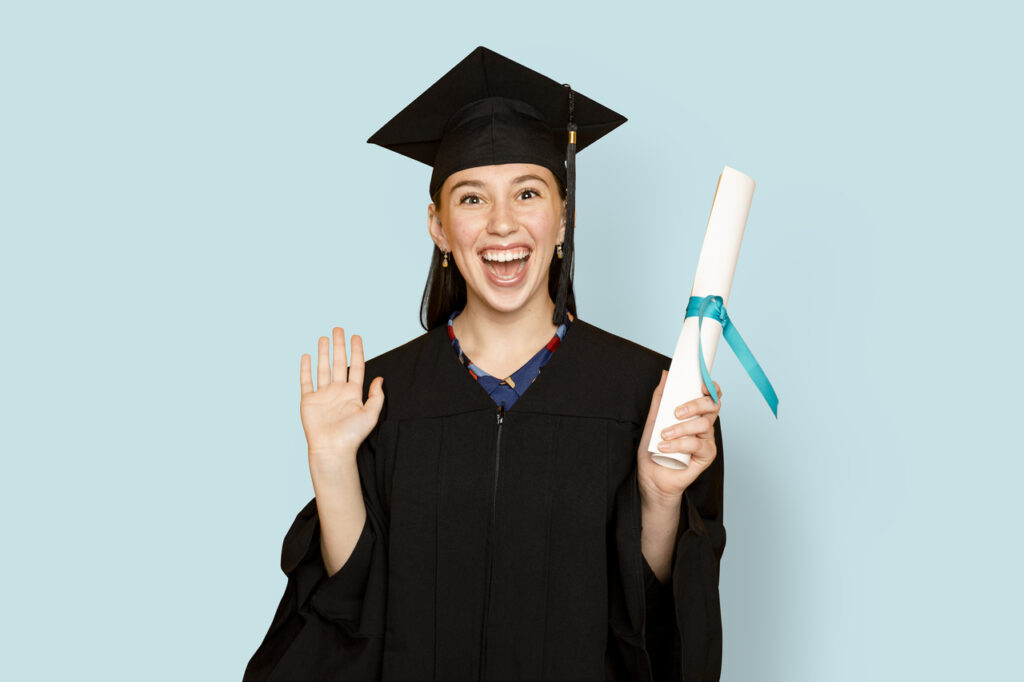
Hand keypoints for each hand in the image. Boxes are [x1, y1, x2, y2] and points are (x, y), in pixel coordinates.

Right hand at [300, 327, 383, 472]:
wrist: (332, 449)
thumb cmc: (352, 436)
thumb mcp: (371, 414)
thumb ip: (376, 396)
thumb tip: (380, 378)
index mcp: (353, 393)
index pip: (356, 367)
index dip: (357, 351)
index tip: (356, 337)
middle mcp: (338, 391)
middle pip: (339, 363)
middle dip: (339, 346)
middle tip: (338, 329)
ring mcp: (323, 395)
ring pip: (323, 368)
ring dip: (323, 353)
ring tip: (324, 338)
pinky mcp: (309, 401)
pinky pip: (306, 381)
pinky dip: (305, 369)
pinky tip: (307, 356)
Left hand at [637, 371, 721, 504]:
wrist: (651, 476)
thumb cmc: (653, 448)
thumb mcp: (653, 419)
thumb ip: (660, 397)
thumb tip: (666, 374)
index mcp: (695, 413)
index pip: (710, 395)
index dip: (710, 387)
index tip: (700, 384)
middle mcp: (704, 424)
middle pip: (712, 406)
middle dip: (695, 405)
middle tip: (676, 412)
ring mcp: (707, 439)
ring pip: (705, 424)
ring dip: (681, 428)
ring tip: (663, 435)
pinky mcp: (706, 455)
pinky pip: (698, 444)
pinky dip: (681, 444)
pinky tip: (665, 447)